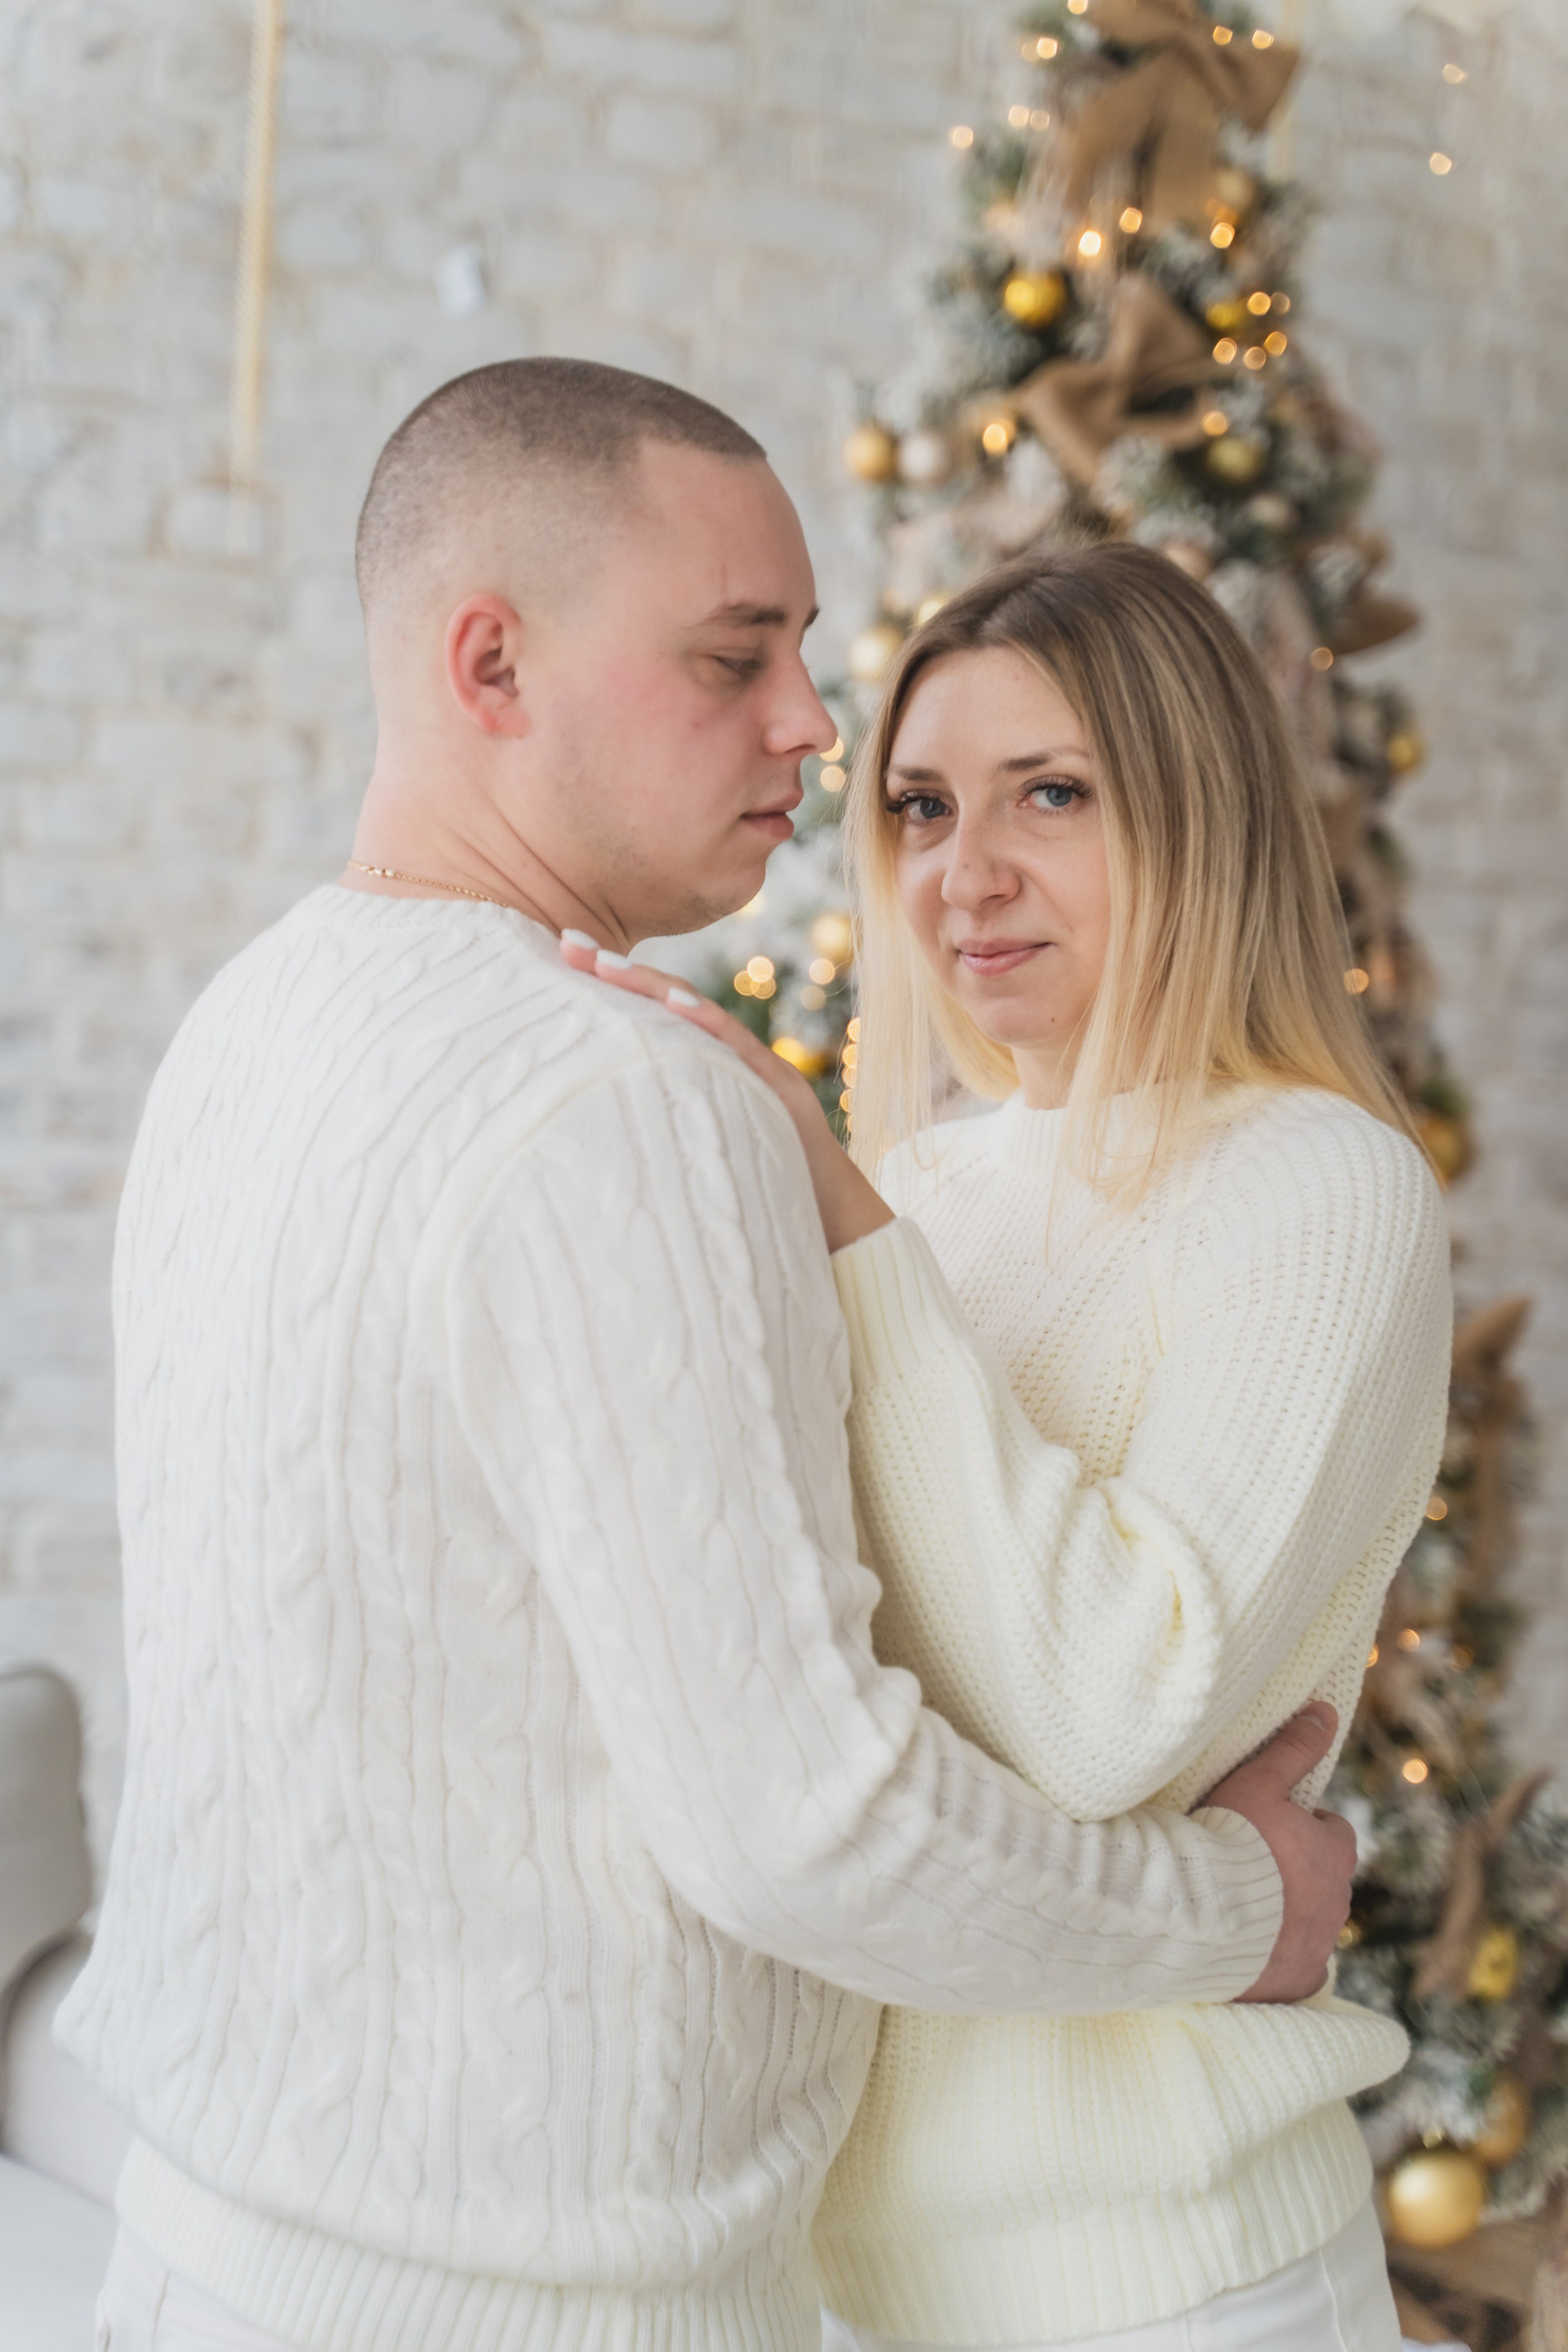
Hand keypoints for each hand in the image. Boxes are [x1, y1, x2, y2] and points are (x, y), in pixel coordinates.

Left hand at [559, 934, 893, 1252]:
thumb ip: (663, 1132)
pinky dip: (707, 1025)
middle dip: (617, 974)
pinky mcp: (782, 1093)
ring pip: (700, 1019)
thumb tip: (595, 1134)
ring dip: (650, 987)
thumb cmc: (762, 1200)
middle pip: (670, 1006)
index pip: (656, 1020)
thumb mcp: (700, 1155)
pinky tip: (674, 1004)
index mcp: (708, 1073)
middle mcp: (732, 1063)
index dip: (613, 990)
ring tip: (603, 964)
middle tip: (565, 943)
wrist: (836, 1227)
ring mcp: (760, 1073)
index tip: (565, 963)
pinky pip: (740, 1053)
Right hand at [1203, 1704, 1356, 2003]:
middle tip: (1251, 1864)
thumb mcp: (1257, 1782)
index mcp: (1334, 1853)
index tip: (1270, 1826)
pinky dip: (1279, 1960)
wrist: (1202, 1916)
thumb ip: (1292, 1747)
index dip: (1303, 1827)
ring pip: (1310, 1923)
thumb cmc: (1230, 1842)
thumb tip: (1325, 1711)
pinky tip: (1250, 1952)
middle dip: (1297, 1873)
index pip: (1333, 1833)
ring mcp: (1319, 1945)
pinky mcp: (1297, 1981)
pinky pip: (1296, 1970)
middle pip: (1323, 1880)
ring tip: (1241, 1906)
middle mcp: (1337, 1902)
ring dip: (1287, 1915)